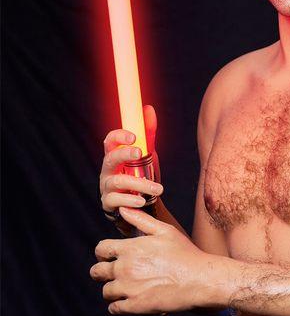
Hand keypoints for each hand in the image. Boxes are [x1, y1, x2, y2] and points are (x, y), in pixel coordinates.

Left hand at [90, 206, 218, 314]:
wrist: (200, 280)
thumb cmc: (186, 254)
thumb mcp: (165, 231)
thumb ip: (141, 219)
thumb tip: (123, 209)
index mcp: (130, 248)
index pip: (100, 250)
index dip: (102, 253)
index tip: (108, 257)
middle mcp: (125, 268)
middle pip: (96, 272)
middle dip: (102, 272)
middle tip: (113, 274)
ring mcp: (129, 288)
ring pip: (106, 291)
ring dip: (112, 290)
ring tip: (124, 289)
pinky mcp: (135, 306)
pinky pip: (114, 308)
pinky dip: (118, 306)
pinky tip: (128, 302)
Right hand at [99, 105, 162, 222]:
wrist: (141, 207)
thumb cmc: (140, 176)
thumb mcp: (146, 156)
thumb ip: (148, 135)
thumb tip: (148, 108)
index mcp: (115, 156)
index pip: (110, 141)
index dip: (118, 136)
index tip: (133, 135)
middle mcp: (108, 170)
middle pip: (110, 158)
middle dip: (124, 154)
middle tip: (140, 153)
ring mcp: (106, 187)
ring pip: (117, 181)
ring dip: (138, 184)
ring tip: (157, 189)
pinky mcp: (108, 204)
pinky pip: (116, 200)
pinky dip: (129, 200)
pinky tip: (142, 201)